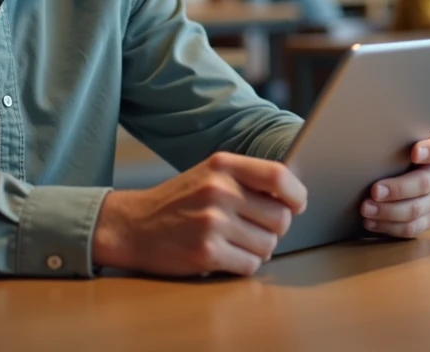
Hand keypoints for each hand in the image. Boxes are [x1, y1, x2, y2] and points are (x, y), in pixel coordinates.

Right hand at [93, 151, 307, 276]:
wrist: (133, 225)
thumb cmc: (179, 201)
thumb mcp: (209, 174)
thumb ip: (247, 179)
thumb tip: (294, 196)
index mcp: (222, 165)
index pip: (280, 176)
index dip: (297, 195)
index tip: (296, 205)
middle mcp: (219, 190)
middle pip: (280, 218)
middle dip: (275, 229)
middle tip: (255, 229)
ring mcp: (212, 222)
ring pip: (268, 245)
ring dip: (258, 249)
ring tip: (236, 242)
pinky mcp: (206, 252)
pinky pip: (250, 265)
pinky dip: (243, 265)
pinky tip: (225, 256)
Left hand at [360, 134, 429, 237]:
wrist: (390, 170)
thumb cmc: (391, 151)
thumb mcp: (394, 141)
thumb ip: (392, 139)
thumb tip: (365, 138)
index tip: (414, 153)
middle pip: (424, 183)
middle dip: (398, 189)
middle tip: (374, 191)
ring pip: (417, 209)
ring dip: (389, 211)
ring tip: (366, 209)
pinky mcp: (428, 218)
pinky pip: (411, 228)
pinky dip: (389, 227)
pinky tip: (371, 222)